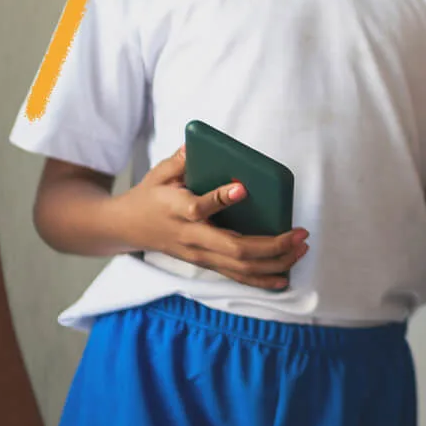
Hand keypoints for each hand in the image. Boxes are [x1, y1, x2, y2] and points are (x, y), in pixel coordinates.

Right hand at [110, 146, 307, 289]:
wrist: (124, 228)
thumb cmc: (148, 197)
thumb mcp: (158, 173)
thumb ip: (179, 162)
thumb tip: (195, 144)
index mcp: (177, 210)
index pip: (199, 208)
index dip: (221, 199)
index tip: (243, 188)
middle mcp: (191, 237)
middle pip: (234, 248)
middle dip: (272, 245)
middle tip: (300, 232)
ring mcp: (199, 255)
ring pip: (240, 268)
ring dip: (275, 262)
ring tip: (301, 248)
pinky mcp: (205, 263)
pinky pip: (236, 276)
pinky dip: (261, 280)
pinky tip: (284, 277)